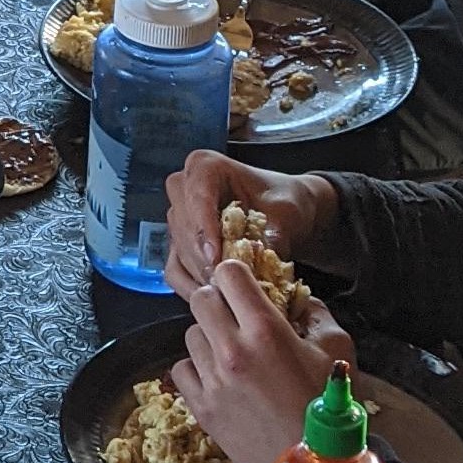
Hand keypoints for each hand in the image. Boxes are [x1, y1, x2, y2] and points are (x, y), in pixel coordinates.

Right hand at [165, 151, 335, 293]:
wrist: (285, 212)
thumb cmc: (284, 203)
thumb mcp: (287, 213)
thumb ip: (273, 234)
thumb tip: (262, 257)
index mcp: (206, 166)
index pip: (198, 200)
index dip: (206, 231)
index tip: (216, 259)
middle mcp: (184, 187)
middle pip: (184, 228)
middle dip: (205, 259)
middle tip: (228, 283)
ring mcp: (178, 216)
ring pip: (179, 252)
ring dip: (203, 275)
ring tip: (230, 291)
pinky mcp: (178, 243)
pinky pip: (176, 270)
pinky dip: (194, 286)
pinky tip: (218, 296)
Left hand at [169, 261, 353, 462]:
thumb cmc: (329, 404)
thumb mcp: (337, 348)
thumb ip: (314, 313)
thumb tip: (295, 295)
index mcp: (266, 330)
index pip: (228, 274)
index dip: (236, 275)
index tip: (245, 286)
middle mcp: (232, 350)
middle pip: (202, 299)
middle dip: (219, 302)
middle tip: (235, 317)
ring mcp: (212, 380)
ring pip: (190, 334)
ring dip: (209, 337)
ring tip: (232, 354)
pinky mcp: (200, 406)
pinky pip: (181, 369)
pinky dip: (196, 369)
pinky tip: (218, 378)